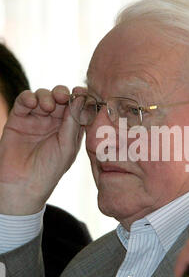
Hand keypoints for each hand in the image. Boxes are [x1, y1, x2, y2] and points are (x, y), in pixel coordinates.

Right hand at [0, 86, 83, 214]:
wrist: (22, 184)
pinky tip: (31, 103)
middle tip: (63, 97)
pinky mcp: (18, 119)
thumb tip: (81, 97)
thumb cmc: (49, 170)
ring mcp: (36, 119)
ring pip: (43, 96)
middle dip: (62, 93)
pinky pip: (23, 101)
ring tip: (48, 107)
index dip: (79, 97)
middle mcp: (54, 122)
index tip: (81, 91)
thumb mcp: (67, 146)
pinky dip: (28, 97)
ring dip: (46, 96)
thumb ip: (73, 121)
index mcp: (70, 129)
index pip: (77, 107)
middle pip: (60, 98)